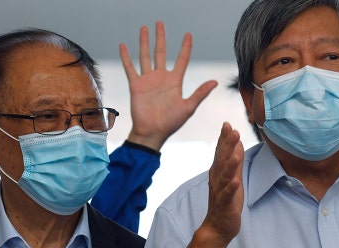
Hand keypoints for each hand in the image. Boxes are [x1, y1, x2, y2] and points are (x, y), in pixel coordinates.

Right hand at [119, 21, 217, 149]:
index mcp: (175, 81)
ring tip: (144, 28)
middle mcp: (161, 78)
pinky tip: (123, 45)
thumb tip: (215, 81)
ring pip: (146, 56)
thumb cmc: (171, 123)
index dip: (186, 47)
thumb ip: (200, 93)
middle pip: (162, 52)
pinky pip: (130, 68)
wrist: (152, 132)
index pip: (182, 60)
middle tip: (160, 23)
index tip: (188, 35)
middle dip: (161, 38)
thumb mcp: (189, 107)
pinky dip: (126, 57)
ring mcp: (148, 80)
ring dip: (144, 42)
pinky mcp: (136, 85)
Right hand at [201, 122, 244, 247]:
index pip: (220, 152)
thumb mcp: (232, 178)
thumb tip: (237, 143)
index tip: (227, 124)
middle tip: (232, 130)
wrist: (217, 227)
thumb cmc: (226, 201)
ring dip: (230, 163)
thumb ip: (235, 161)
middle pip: (222, 160)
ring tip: (235, 151)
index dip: (224, 139)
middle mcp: (217, 180)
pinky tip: (236, 181)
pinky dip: (231, 187)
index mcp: (218, 172)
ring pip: (224, 176)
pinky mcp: (225, 204)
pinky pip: (227, 195)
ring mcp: (220, 192)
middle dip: (227, 145)